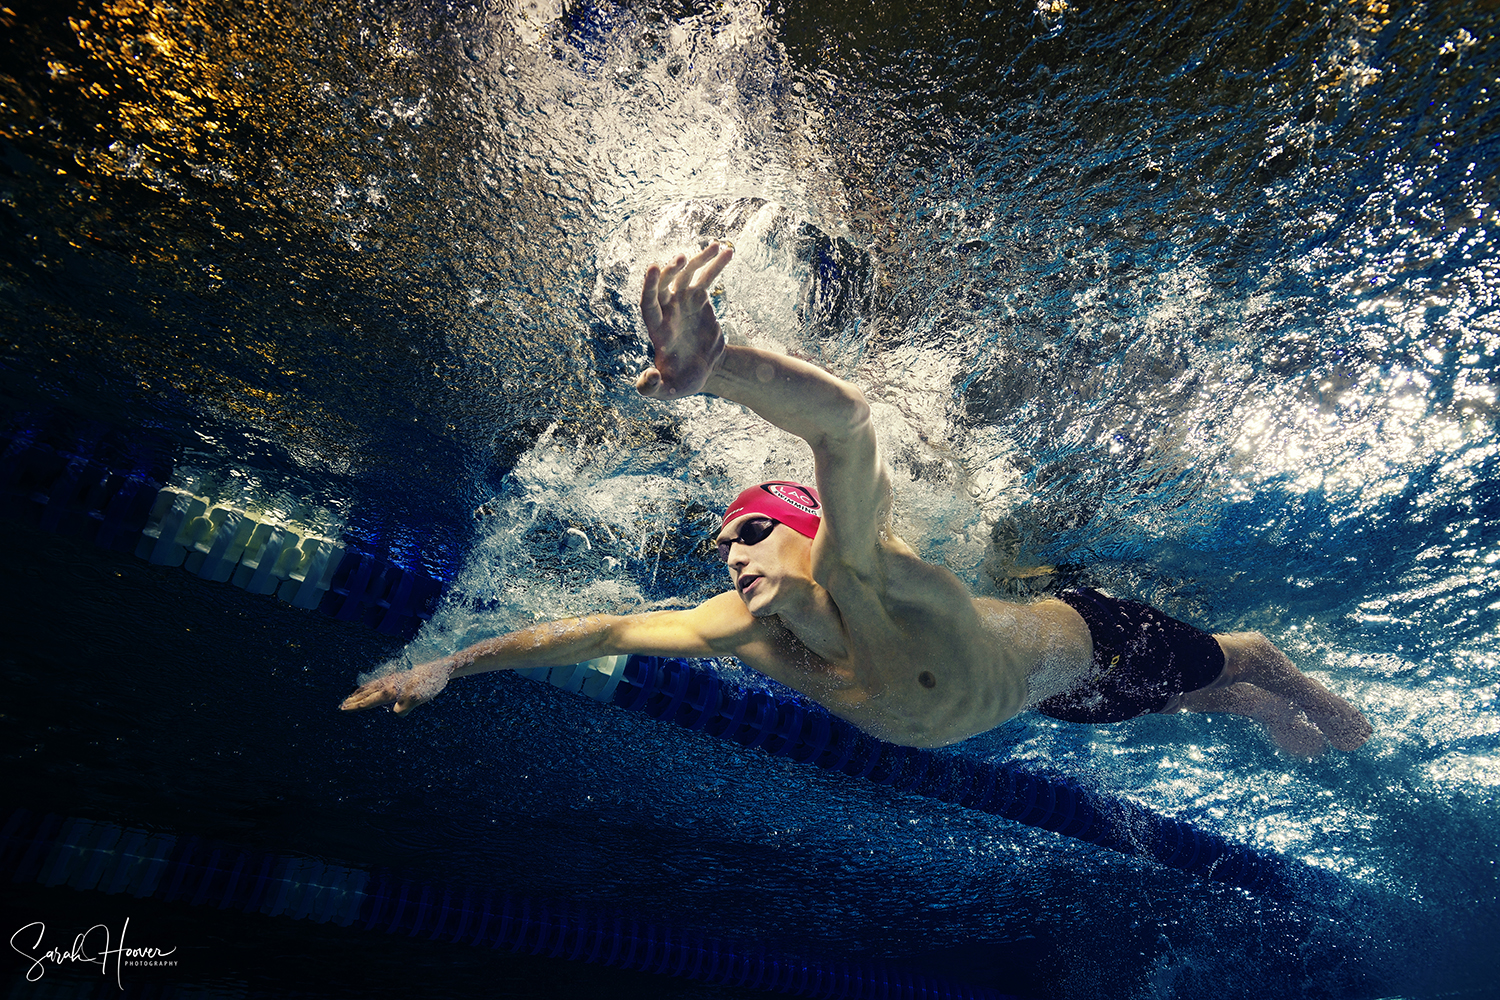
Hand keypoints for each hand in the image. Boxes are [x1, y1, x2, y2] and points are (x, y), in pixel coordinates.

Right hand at [339, 657, 452, 714]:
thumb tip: (395, 712)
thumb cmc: (429, 683)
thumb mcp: (419, 698)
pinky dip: (369, 686)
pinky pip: (377, 682)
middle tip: (341, 706)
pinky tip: (369, 688)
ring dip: (359, 693)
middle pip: (366, 694)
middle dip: (353, 700)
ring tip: (350, 698)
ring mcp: (391, 679)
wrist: (438, 667)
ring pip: (370, 687)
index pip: (368, 701)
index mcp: (390, 690)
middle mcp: (387, 684)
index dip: (356, 706)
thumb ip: (405, 706)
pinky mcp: (396, 676)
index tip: (343, 709)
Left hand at [637, 241, 733, 398]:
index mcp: (658, 330)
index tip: (654, 268)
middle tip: (682, 259)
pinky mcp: (699, 299)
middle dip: (672, 271)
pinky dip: (716, 264)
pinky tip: (728, 251)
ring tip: (714, 247)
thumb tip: (648, 378)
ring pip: (688, 275)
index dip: (650, 287)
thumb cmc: (679, 382)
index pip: (649, 305)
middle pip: (666, 285)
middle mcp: (668, 311)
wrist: (701, 371)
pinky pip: (706, 277)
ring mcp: (683, 302)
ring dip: (698, 260)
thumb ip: (652, 387)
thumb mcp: (666, 390)